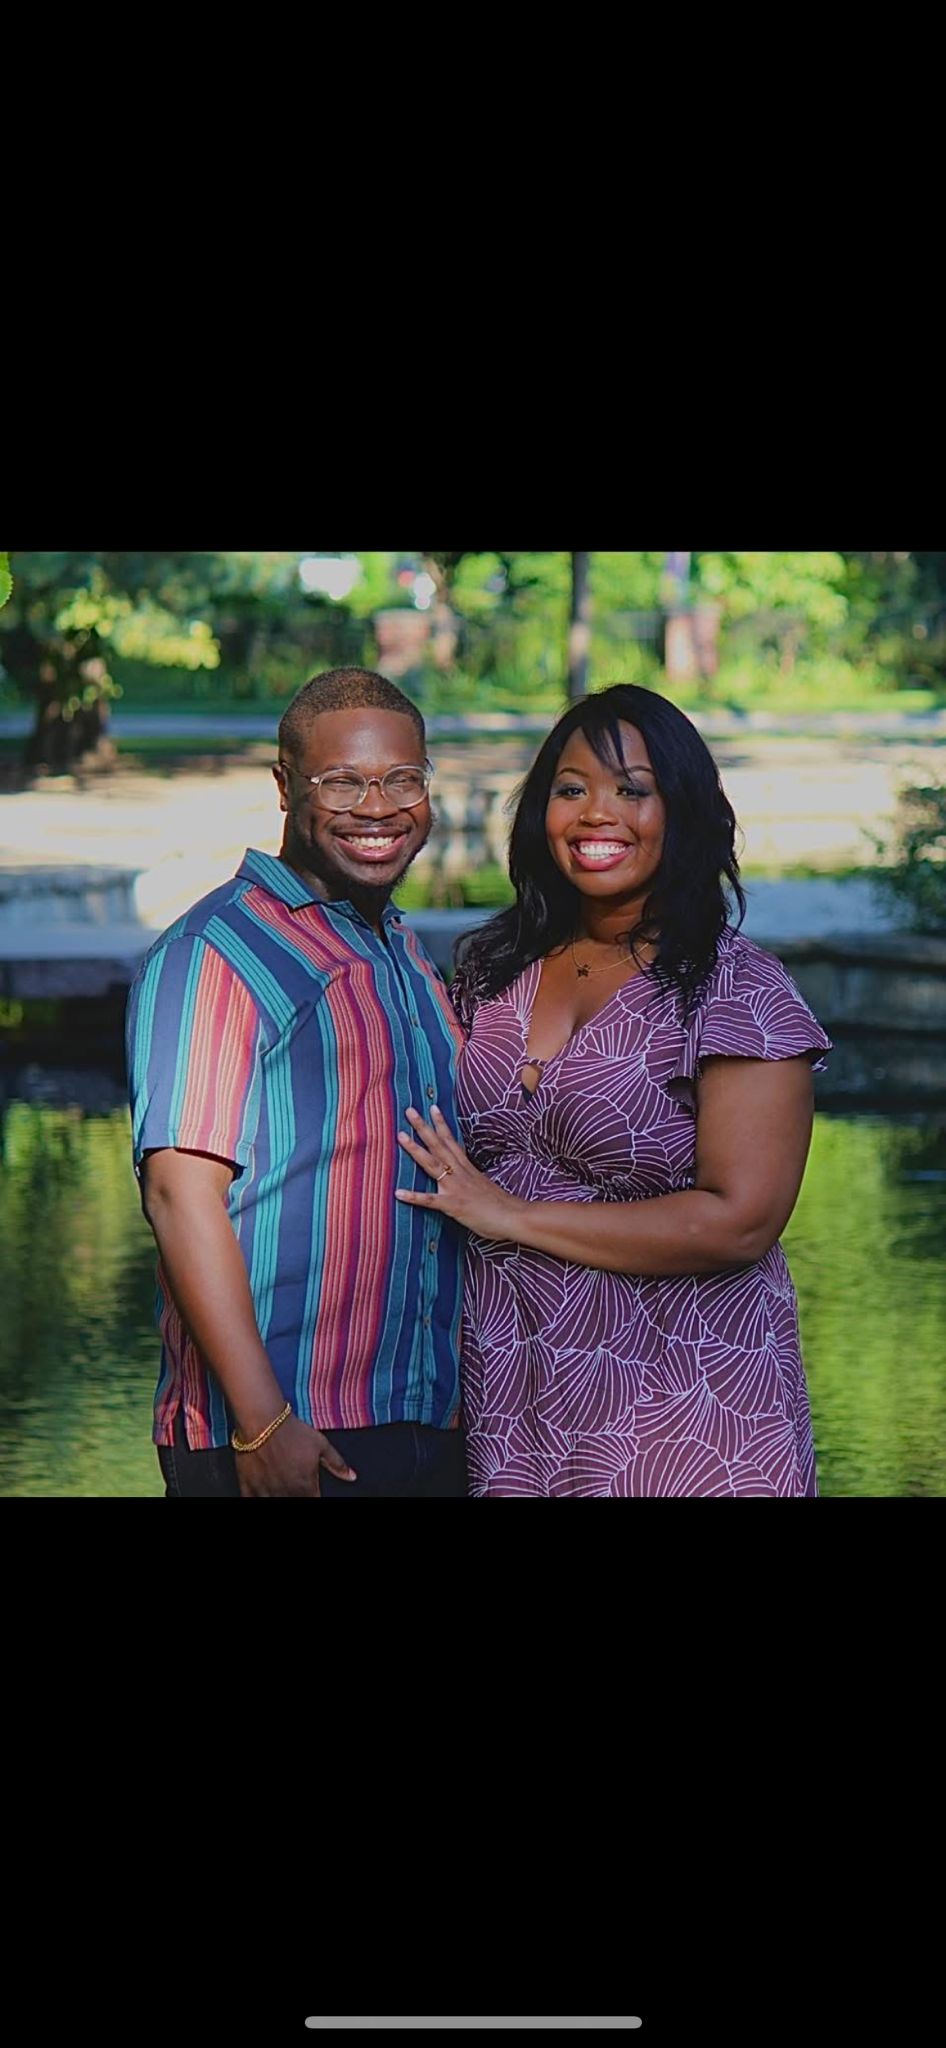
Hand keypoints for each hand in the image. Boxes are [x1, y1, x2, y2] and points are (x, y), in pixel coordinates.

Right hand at [235, 1415, 356, 1497]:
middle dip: (298, 1496)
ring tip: (282, 1490)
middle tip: (297, 1486)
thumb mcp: (321, 1444)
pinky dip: (258, 1498)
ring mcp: (266, 1491)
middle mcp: (286, 1492)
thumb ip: (337, 1463)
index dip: (314, 1496)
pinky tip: (263, 1493)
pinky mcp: (248, 1486)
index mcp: (306, 1486)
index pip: (314, 1502)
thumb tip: (352, 1477)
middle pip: (294, 1503)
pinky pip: (251, 1501)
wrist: (262, 1422)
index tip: (312, 1491)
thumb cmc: (293, 1431)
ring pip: (274, 1503)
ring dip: (279, 1497)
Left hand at [395, 1104, 518, 1240]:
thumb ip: (472, 1180)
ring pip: (432, 1164)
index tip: (432, 1108)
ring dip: (415, 1150)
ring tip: (400, 1136)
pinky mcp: (453, 1205)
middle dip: (423, 1128)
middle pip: (439, 1146)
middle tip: (409, 1111)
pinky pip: (429, 1200)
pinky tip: (398, 1193)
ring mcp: (455, 1188)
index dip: (441, 1124)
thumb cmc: (503, 1205)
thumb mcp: (485, 1186)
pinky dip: (413, 1196)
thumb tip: (466, 1179)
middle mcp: (460, 1173)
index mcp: (468, 1169)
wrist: (513, 1216)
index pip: (452, 1142)